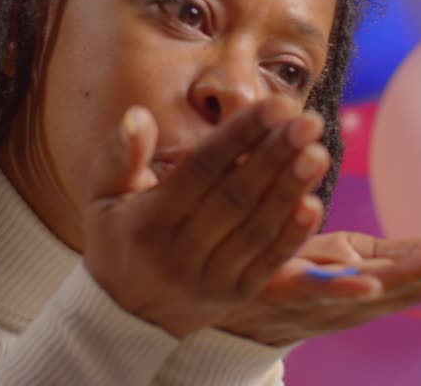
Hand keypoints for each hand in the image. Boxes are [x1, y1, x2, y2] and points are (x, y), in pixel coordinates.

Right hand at [82, 99, 330, 337]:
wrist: (124, 315)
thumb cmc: (117, 238)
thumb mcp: (102, 196)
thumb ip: (119, 154)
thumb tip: (140, 115)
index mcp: (148, 221)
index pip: (202, 169)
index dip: (240, 136)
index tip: (276, 104)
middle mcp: (179, 252)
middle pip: (236, 197)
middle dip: (275, 155)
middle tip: (309, 121)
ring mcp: (210, 278)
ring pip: (257, 229)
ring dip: (290, 190)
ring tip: (318, 152)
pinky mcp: (236, 296)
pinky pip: (269, 264)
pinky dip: (293, 235)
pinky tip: (315, 204)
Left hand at [216, 226, 420, 345]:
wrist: (222, 300)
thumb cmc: (291, 273)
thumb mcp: (346, 259)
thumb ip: (389, 256)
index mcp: (371, 290)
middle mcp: (353, 304)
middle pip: (410, 287)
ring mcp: (320, 303)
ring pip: (375, 294)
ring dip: (411, 278)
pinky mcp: (284, 293)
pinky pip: (317, 293)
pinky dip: (346, 290)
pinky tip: (372, 283)